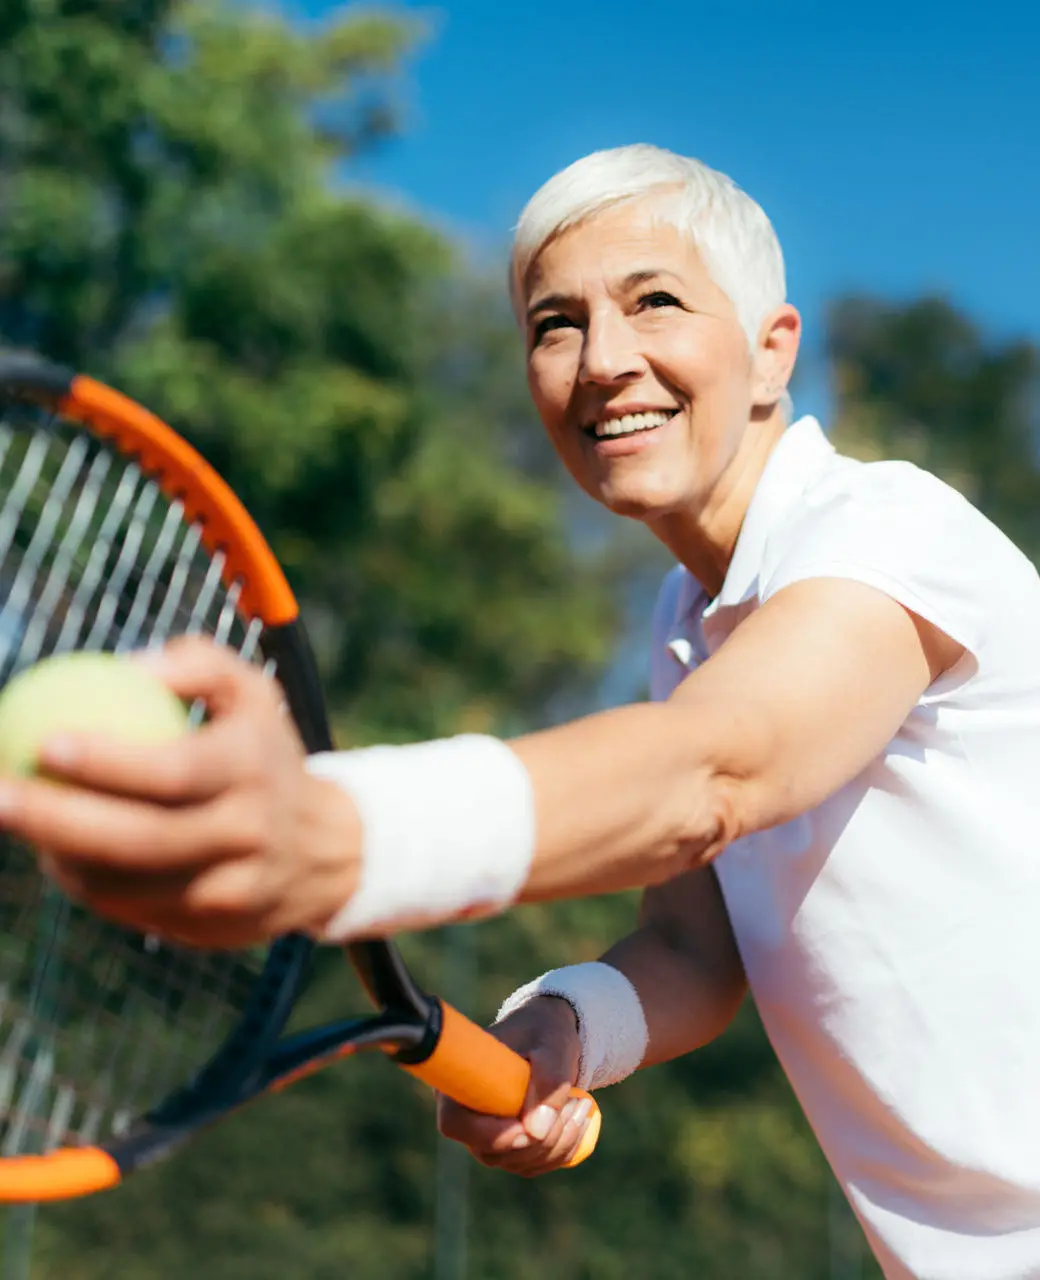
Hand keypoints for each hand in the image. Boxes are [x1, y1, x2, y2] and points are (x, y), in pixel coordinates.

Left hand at [0, 637, 360, 946]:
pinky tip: (56, 852)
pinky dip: (87, 883)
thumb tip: (126, 666)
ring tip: (16, 817)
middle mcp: (249, 833)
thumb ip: (197, 663)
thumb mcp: (253, 693)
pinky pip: (131, 909)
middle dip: (56, 820)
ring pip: (127, 885)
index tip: (45, 743)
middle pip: (141, 838)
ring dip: (60, 856)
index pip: (176, 771)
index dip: (108, 763)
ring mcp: (231, 890)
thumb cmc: (265, 753)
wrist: (329, 850)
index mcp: (256, 768)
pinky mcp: (212, 931)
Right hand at [436, 996, 594, 1175]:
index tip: (527, 1128)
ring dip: (559, 1140)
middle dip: (542, 1137)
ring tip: (581, 1102)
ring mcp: (487, 1135)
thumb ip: (548, 1083)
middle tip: (576, 1102)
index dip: (489, 1133)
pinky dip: (565, 1148)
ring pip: (520, 1163)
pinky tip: (579, 1118)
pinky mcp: (510, 1148)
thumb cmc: (544, 1032)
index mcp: (461, 1079)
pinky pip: (536, 1165)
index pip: (455, 1122)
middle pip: (493, 1152)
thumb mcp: (553, 1046)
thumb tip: (536, 1132)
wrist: (550, 1036)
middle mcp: (467, 1113)